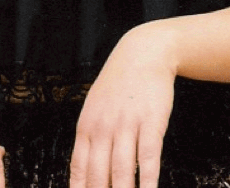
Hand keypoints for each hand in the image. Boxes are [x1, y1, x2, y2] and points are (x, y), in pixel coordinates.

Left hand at [69, 24, 176, 187]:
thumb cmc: (117, 85)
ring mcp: (127, 125)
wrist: (142, 54)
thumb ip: (90, 138)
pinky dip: (148, 180)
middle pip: (99, 175)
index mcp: (86, 127)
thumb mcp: (94, 108)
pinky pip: (148, 157)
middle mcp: (103, 128)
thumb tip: (84, 171)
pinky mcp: (151, 123)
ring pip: (122, 170)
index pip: (78, 169)